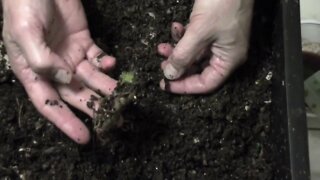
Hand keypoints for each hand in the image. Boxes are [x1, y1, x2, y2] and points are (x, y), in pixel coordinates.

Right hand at [2, 0, 116, 143]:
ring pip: (91, 79)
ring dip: (106, 87)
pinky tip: (112, 63)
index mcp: (32, 71)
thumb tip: (65, 79)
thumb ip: (42, 59)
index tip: (84, 138)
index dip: (66, 122)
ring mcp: (70, 56)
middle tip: (116, 120)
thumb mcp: (25, 32)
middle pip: (75, 94)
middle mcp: (53, 68)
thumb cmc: (23, 5)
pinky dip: (107, 63)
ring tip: (123, 96)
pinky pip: (98, 58)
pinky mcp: (85, 43)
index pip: (49, 103)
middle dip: (95, 108)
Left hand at [158, 0, 253, 93]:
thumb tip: (170, 75)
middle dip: (178, 66)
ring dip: (178, 50)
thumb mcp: (199, 32)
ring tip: (162, 46)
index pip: (206, 84)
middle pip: (198, 70)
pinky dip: (184, 36)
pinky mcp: (213, 28)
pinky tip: (175, 27)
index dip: (184, 86)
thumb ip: (183, 55)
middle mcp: (226, 53)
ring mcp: (220, 40)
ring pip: (195, 54)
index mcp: (229, 60)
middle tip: (161, 63)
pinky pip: (196, 40)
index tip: (165, 84)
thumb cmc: (221, 4)